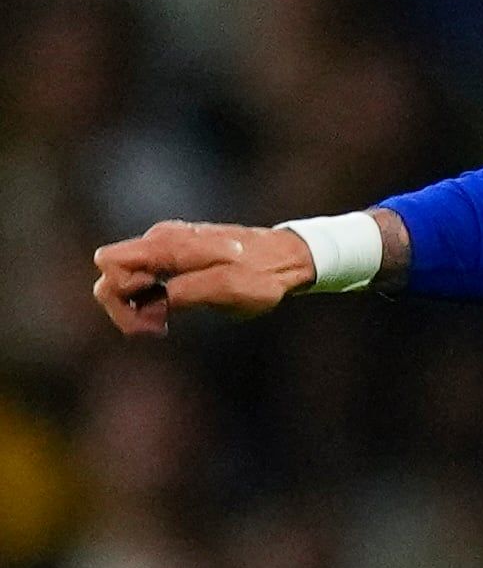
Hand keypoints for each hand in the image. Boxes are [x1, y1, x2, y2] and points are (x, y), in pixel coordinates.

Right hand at [92, 221, 316, 336]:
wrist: (287, 259)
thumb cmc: (261, 275)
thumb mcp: (229, 288)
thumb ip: (187, 291)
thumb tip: (153, 302)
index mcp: (170, 244)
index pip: (110, 262)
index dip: (120, 292)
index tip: (155, 314)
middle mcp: (160, 240)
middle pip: (109, 272)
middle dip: (122, 304)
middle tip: (158, 326)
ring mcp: (165, 248)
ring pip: (122, 278)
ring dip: (134, 306)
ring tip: (163, 323)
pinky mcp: (172, 259)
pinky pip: (141, 279)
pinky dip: (146, 300)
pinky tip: (167, 314)